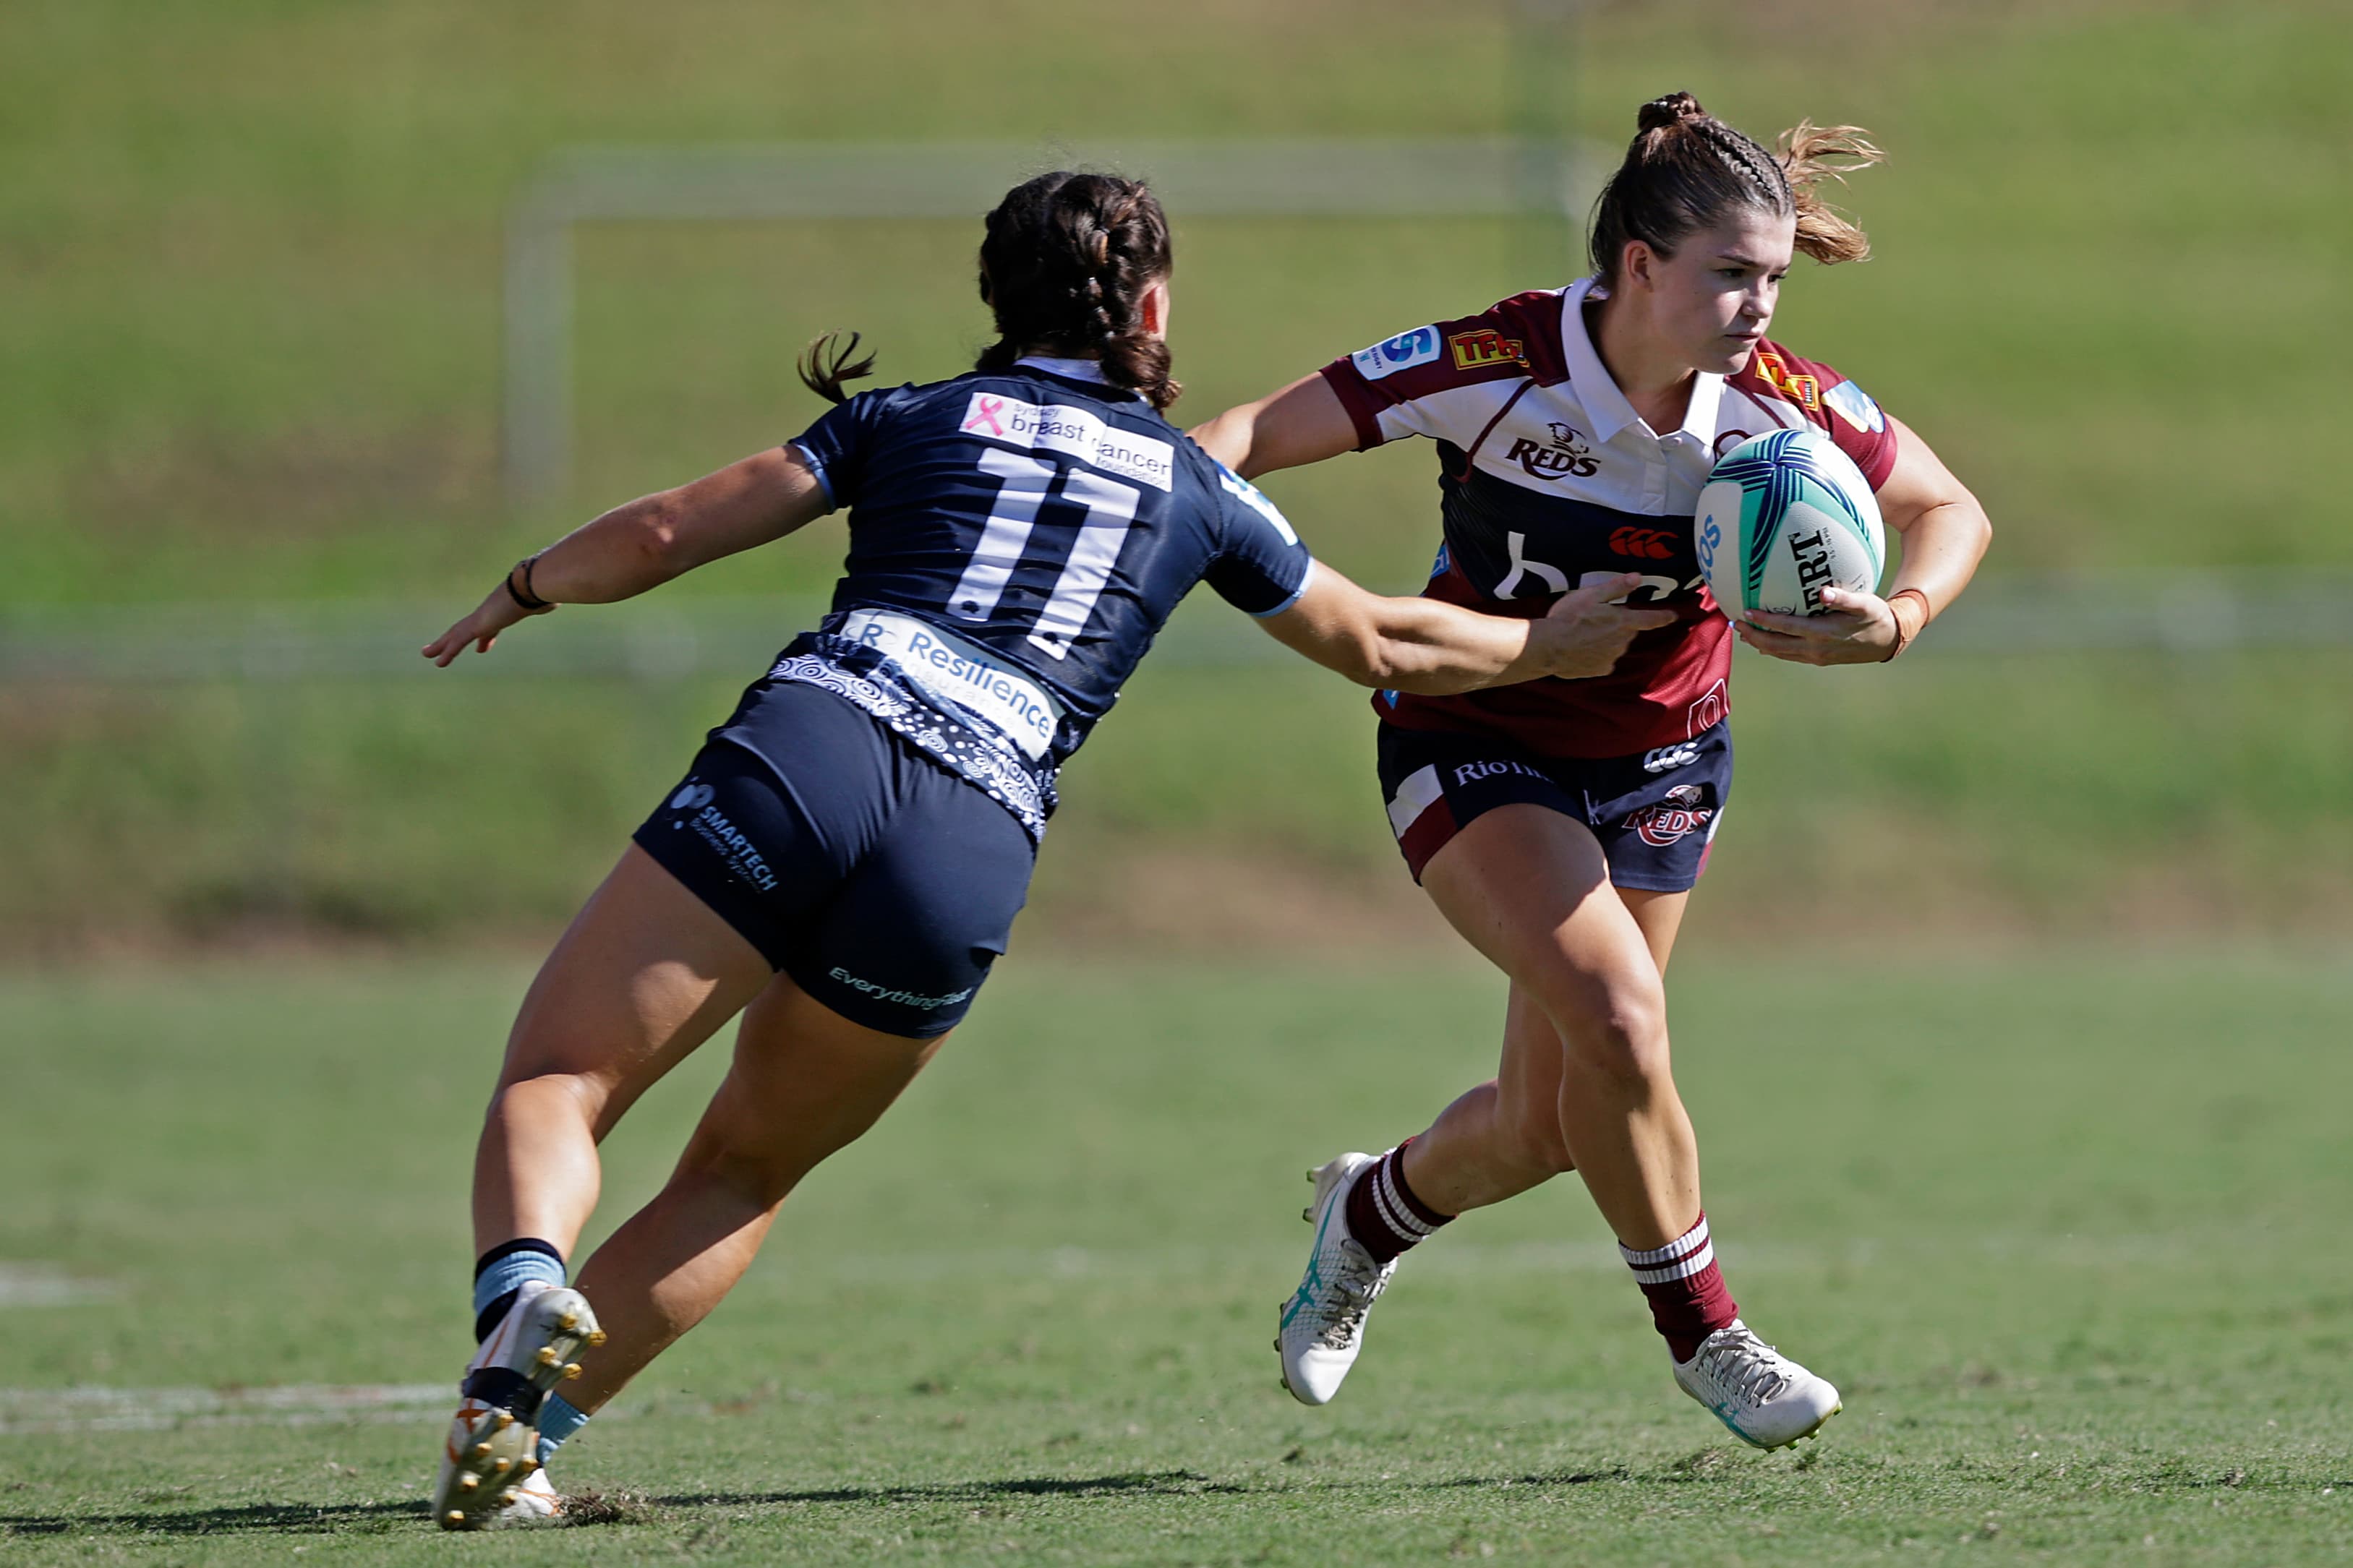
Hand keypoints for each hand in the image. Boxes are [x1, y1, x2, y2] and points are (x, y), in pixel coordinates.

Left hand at [421, 582, 548, 666]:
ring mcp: (481, 617)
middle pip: (466, 629)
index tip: (482, 647)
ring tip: (426, 654)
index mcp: (503, 611)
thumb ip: (544, 602)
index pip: (491, 627)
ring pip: (455, 634)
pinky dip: (447, 651)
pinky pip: (458, 641)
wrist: (531, 583)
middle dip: (453, 639)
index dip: (486, 637)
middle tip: (441, 648)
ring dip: (441, 645)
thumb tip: (553, 602)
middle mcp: (489, 612)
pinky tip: (437, 662)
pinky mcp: (478, 624)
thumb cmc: (541, 591)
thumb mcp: (543, 601)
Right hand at [1530, 572, 1679, 678]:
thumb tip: (1637, 577)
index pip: (1651, 618)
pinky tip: (1581, 650)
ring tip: (1584, 635)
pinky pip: (1603, 661)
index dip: (1664, 616)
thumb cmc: (1568, 618)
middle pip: (1627, 632)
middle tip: (1595, 621)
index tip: (1674, 615)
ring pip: (1615, 646)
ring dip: (1605, 641)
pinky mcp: (1601, 670)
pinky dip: (1596, 656)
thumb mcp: (1591, 596)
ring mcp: (1612, 657)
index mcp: (1623, 622)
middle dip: (1617, 627)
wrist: (1549, 647)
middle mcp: (1623, 641)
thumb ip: (1616, 588)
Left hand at [1735, 585, 1895, 664]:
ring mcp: (1815, 657)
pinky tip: (1765, 640)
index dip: (1764, 622)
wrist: (1887, 642)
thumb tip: (1824, 592)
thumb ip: (1844, 598)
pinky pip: (1789, 654)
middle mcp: (1816, 649)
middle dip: (1753, 636)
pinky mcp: (1817, 660)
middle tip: (1735, 624)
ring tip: (1743, 633)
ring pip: (1780, 653)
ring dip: (1760, 643)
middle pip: (1775, 645)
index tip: (1746, 612)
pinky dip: (1773, 647)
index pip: (1786, 628)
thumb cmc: (1876, 617)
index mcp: (1823, 634)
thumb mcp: (1865, 604)